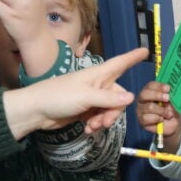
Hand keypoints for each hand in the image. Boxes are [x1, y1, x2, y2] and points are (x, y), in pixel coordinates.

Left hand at [4, 47, 147, 137]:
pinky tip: (88, 129)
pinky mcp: (85, 110)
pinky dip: (96, 124)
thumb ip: (109, 98)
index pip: (120, 63)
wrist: (35, 111)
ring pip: (110, 109)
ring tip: (92, 127)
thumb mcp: (86, 96)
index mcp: (99, 74)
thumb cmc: (59, 96)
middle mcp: (98, 84)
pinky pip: (100, 117)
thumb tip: (132, 97)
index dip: (133, 57)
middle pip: (119, 96)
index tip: (145, 51)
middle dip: (114, 111)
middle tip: (103, 123)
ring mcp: (92, 97)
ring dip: (104, 120)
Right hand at [136, 80, 180, 150]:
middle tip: (167, 98)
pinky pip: (148, 118)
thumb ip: (171, 96)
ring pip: (149, 107)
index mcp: (150, 91)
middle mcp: (143, 99)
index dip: (159, 86)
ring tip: (168, 114)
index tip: (168, 88)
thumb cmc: (171, 110)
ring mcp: (140, 110)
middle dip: (157, 95)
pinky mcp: (141, 120)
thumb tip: (170, 92)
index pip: (150, 85)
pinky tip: (161, 119)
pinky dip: (158, 118)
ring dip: (162, 110)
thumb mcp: (173, 101)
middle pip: (145, 94)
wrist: (172, 124)